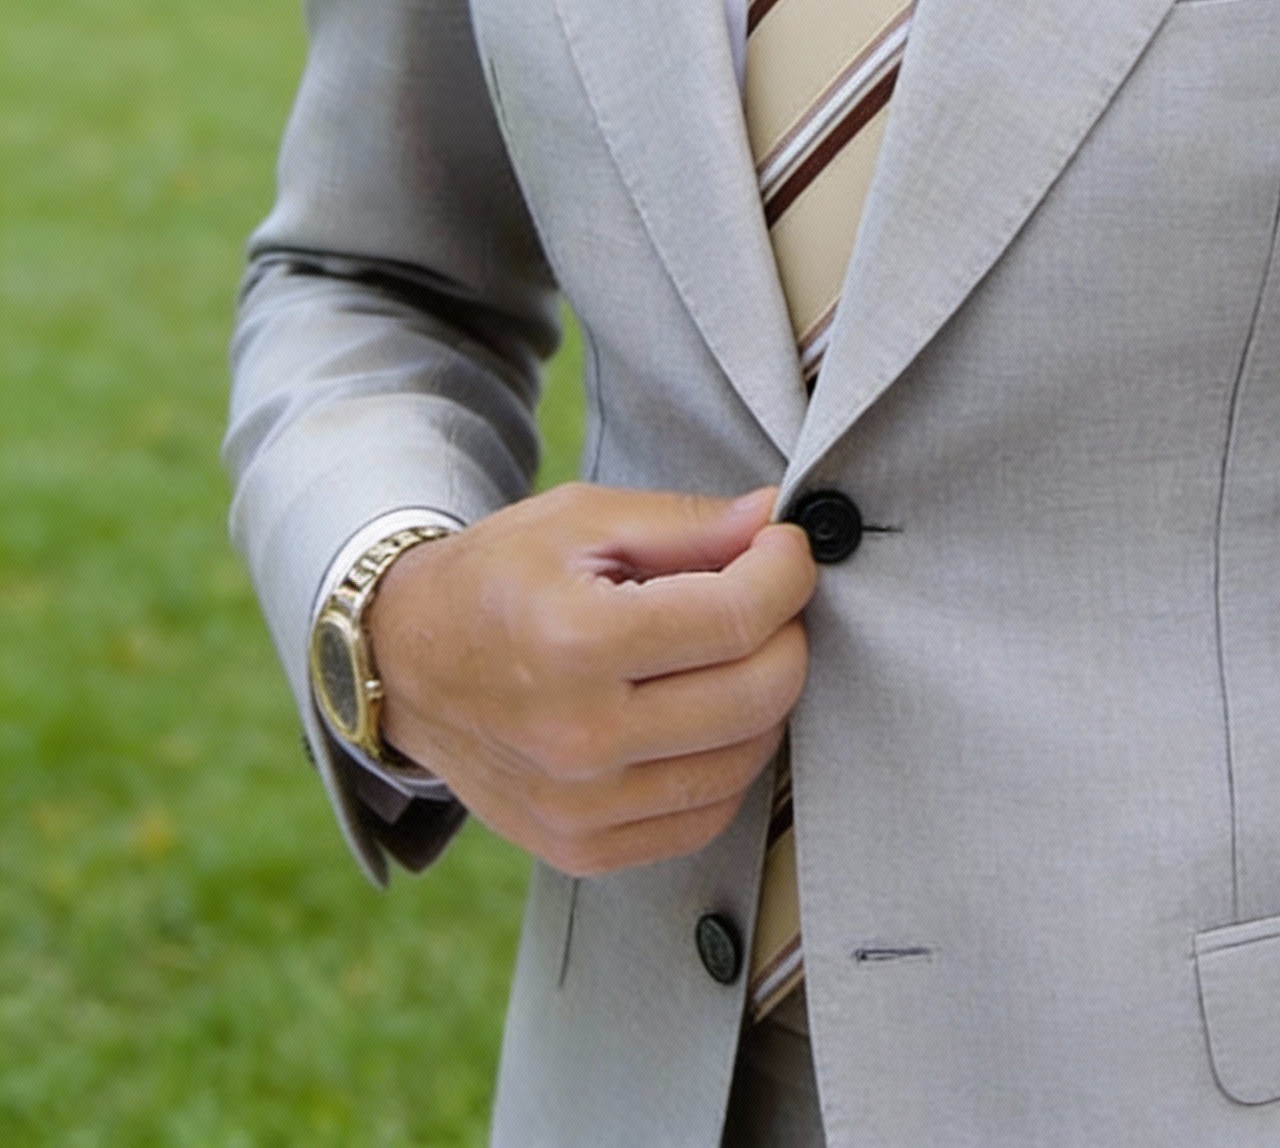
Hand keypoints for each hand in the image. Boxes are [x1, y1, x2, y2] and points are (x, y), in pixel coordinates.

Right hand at [365, 482, 814, 875]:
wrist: (405, 664)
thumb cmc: (497, 579)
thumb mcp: (582, 520)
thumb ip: (689, 522)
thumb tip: (776, 518)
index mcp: (576, 643)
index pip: (739, 617)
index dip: (786, 572)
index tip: (784, 546)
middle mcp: (579, 738)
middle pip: (758, 694)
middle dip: (788, 631)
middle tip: (765, 596)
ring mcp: (582, 807)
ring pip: (746, 760)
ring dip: (765, 697)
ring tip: (732, 651)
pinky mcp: (584, 849)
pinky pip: (707, 817)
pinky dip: (728, 760)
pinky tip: (704, 713)